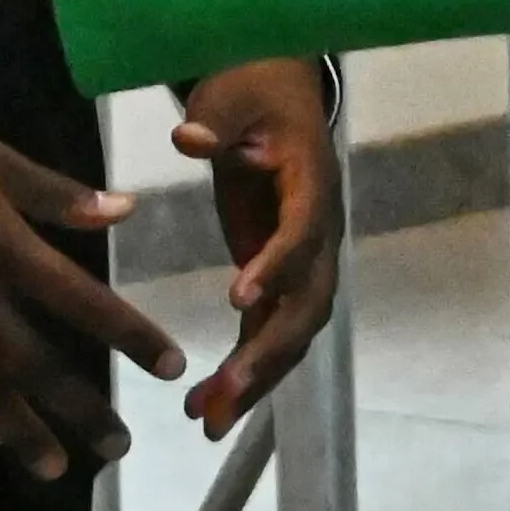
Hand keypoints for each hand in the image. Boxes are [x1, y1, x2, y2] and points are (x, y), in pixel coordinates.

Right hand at [0, 71, 178, 478]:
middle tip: (120, 448)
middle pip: (36, 366)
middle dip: (82, 410)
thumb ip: (55, 193)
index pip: (81, 302)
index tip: (171, 368)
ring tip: (56, 467)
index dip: (130, 337)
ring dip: (22, 432)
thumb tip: (125, 211)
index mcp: (0, 241)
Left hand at [171, 57, 337, 432]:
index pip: (302, 233)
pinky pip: (267, 332)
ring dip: (255, 380)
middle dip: (267, 353)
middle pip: (306, 304)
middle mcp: (319, 233)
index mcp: (312, 184)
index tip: (239, 299)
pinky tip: (204, 408)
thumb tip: (190, 139)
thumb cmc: (252, 89)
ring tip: (206, 421)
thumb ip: (214, 118)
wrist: (277, 91)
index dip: (278, 266)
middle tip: (222, 393)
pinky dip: (243, 372)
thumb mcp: (229, 93)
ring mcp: (302, 261)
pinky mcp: (277, 276)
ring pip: (292, 333)